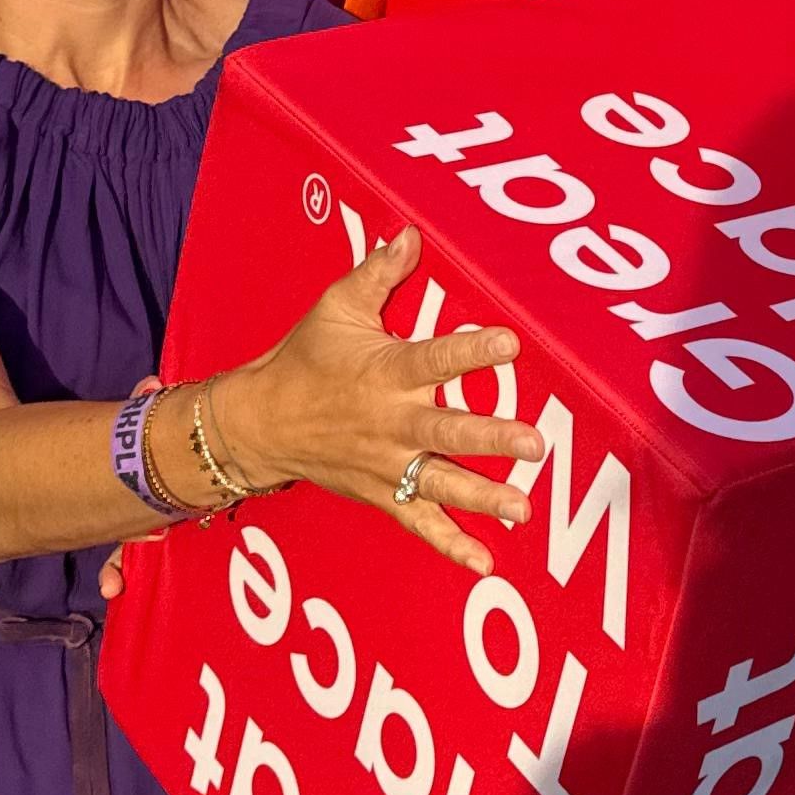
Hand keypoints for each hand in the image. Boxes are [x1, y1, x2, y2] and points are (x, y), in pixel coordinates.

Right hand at [209, 228, 543, 574]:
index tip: (510, 342)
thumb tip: (410, 233)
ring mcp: (387, 465)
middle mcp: (389, 424)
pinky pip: (420, 523)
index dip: (471, 351)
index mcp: (383, 374)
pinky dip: (451, 546)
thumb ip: (378, 274)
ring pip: (441, 483)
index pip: (434, 359)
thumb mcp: (335, 309)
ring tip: (525, 508)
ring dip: (484, 496)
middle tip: (536, 443)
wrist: (258, 424)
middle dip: (491, 437)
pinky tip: (485, 562)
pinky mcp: (382, 494)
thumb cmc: (303, 361)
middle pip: (446, 431)